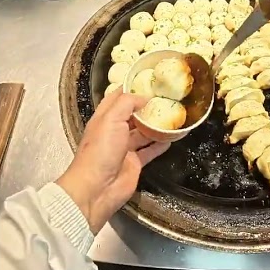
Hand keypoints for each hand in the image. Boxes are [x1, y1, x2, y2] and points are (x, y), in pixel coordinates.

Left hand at [56, 90, 169, 232]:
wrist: (97, 188)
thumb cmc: (100, 151)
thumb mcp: (111, 119)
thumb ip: (127, 103)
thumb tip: (143, 98)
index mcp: (104, 118)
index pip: (116, 97)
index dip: (130, 88)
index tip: (148, 81)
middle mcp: (113, 131)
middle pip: (132, 115)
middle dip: (146, 107)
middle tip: (165, 98)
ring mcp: (124, 148)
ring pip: (142, 132)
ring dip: (155, 125)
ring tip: (172, 116)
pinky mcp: (134, 163)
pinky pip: (150, 151)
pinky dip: (160, 145)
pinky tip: (171, 138)